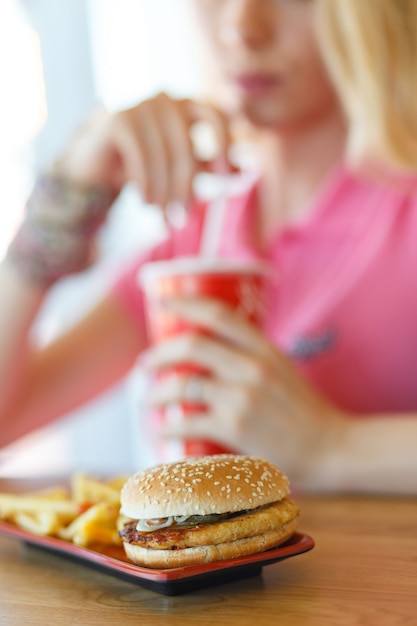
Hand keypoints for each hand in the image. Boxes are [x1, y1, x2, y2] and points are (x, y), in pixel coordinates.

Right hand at [54, 93, 232, 208]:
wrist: (97, 162)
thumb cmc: (147, 163)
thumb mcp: (182, 165)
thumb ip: (211, 164)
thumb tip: (246, 170)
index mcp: (188, 104)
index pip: (216, 116)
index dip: (224, 144)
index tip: (225, 177)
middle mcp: (167, 99)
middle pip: (185, 147)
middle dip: (185, 188)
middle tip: (183, 220)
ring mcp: (141, 105)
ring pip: (162, 156)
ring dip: (163, 193)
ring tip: (164, 219)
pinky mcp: (119, 119)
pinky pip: (140, 156)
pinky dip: (145, 183)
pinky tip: (146, 203)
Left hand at [144, 296, 347, 480]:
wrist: (332, 448)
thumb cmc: (305, 411)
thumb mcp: (283, 370)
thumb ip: (251, 357)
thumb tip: (212, 350)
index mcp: (265, 348)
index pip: (219, 313)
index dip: (185, 302)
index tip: (162, 300)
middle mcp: (253, 367)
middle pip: (191, 345)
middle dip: (159, 352)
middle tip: (146, 363)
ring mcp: (243, 397)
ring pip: (182, 385)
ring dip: (156, 393)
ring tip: (149, 401)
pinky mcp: (236, 429)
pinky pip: (187, 423)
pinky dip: (167, 428)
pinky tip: (161, 432)